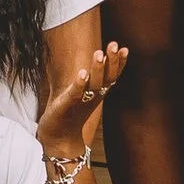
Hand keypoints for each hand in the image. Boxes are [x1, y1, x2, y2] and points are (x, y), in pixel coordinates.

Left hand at [38, 39, 128, 167]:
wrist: (59, 139)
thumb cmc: (71, 113)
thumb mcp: (84, 95)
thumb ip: (91, 80)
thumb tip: (97, 61)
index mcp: (97, 93)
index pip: (111, 76)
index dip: (119, 63)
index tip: (124, 48)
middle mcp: (92, 98)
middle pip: (106, 78)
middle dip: (111, 62)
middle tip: (114, 44)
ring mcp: (80, 102)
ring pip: (93, 85)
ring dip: (97, 70)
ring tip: (99, 53)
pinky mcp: (65, 107)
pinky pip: (74, 94)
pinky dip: (79, 84)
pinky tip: (82, 72)